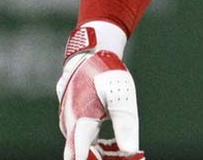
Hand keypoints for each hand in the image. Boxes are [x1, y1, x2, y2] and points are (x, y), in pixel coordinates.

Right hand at [58, 26, 141, 159]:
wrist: (89, 52)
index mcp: (79, 123)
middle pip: (81, 155)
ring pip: (83, 148)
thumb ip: (124, 125)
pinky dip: (99, 146)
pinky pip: (85, 139)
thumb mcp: (120, 97)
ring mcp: (70, 123)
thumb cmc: (104, 72)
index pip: (80, 158)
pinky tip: (116, 148)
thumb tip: (132, 150)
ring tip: (125, 157)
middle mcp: (70, 126)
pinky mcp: (75, 119)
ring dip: (101, 155)